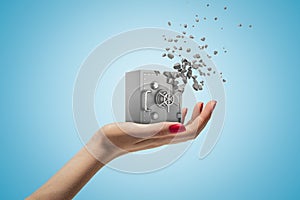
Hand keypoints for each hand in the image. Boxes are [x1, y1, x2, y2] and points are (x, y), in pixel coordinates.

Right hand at [86, 101, 216, 163]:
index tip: (210, 104)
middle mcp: (162, 139)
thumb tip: (180, 127)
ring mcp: (158, 136)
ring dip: (194, 117)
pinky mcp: (151, 132)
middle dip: (203, 116)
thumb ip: (157, 129)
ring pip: (183, 128)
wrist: (102, 148)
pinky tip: (180, 111)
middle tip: (209, 102)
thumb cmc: (114, 139)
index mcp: (161, 138)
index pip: (191, 131)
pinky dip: (180, 117)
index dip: (203, 118)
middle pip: (191, 130)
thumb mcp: (135, 130)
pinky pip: (172, 126)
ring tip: (199, 105)